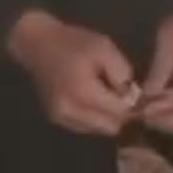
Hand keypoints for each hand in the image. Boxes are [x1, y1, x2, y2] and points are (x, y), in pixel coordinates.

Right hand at [9, 10, 133, 135]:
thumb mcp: (104, 48)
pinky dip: (94, 118)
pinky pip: (85, 127)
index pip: (120, 112)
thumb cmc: (73, 43)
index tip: (136, 93)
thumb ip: (122, 73)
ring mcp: (62, 118)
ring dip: (107, 117)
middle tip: (122, 95)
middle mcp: (71, 112)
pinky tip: (92, 100)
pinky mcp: (57, 119)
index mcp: (84, 93)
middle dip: (121, 114)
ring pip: (99, 129)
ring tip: (106, 95)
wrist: (36, 43)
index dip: (133, 105)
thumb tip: (133, 96)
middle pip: (111, 126)